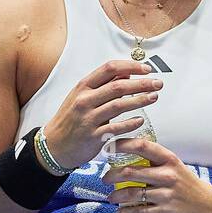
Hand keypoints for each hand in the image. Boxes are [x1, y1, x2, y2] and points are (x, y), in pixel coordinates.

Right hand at [40, 60, 163, 169]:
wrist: (53, 146)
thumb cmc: (71, 119)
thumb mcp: (82, 97)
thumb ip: (104, 85)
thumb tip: (127, 73)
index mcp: (83, 87)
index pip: (109, 69)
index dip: (130, 66)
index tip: (147, 69)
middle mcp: (85, 100)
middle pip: (118, 86)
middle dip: (142, 83)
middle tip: (158, 83)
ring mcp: (88, 118)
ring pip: (119, 105)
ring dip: (140, 100)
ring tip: (154, 97)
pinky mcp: (92, 136)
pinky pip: (115, 128)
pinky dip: (130, 123)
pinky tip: (140, 120)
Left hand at [100, 137, 211, 212]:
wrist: (210, 209)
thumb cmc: (188, 187)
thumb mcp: (175, 168)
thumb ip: (155, 163)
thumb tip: (128, 157)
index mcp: (169, 160)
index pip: (142, 146)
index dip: (122, 144)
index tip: (108, 147)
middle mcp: (168, 174)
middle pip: (130, 171)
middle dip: (111, 175)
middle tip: (105, 179)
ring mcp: (166, 194)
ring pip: (131, 193)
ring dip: (116, 195)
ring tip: (111, 197)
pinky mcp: (165, 212)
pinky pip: (138, 211)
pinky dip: (125, 212)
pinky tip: (120, 212)